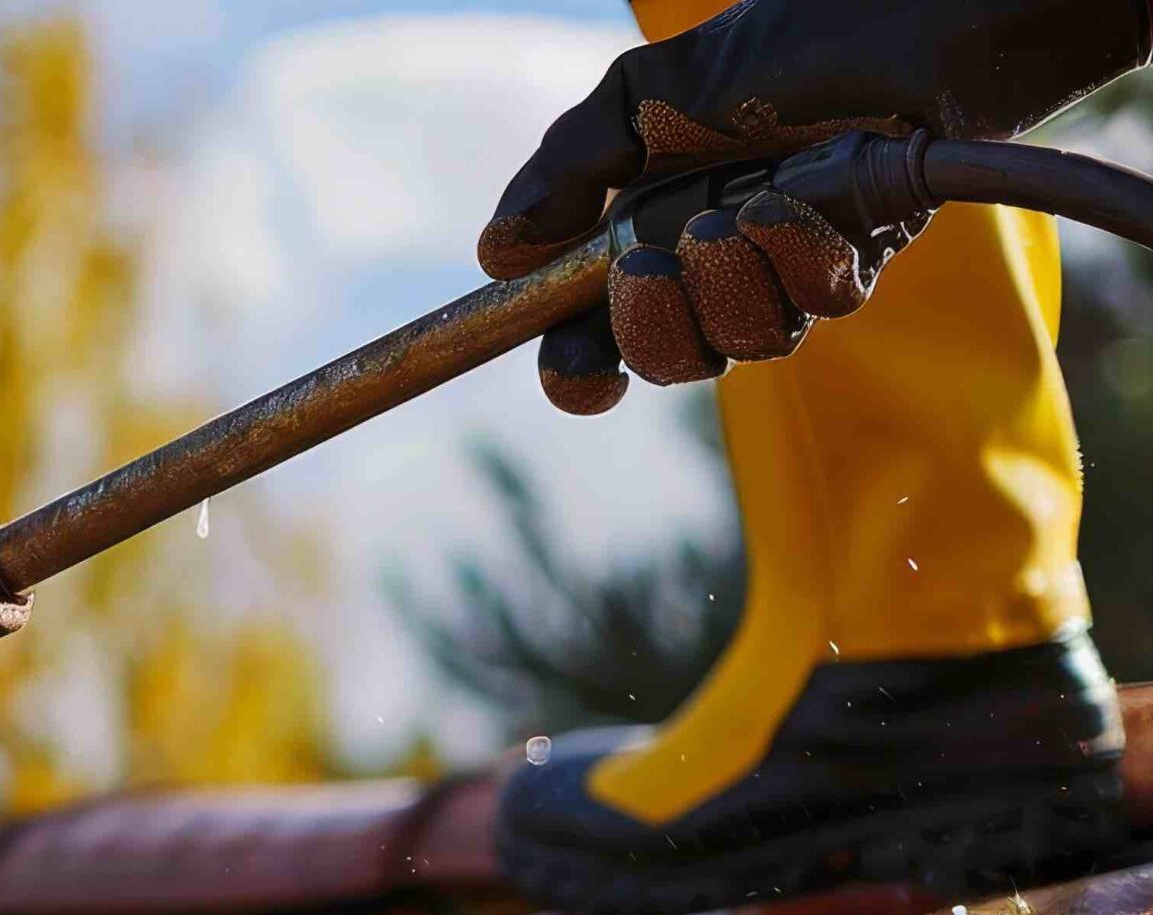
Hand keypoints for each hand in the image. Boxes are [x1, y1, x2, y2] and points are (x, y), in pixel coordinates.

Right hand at [482, 0, 1152, 413]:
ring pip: (744, 342)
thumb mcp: (653, 89)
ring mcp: (790, 267)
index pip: (598, 328)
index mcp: (650, 222)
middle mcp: (717, 258)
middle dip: (653, 330)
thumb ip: (573, 165)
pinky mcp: (861, 261)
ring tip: (741, 209)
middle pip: (668, 358)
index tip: (577, 370)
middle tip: (651, 267)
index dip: (580, 367)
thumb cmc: (798, 39)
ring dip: (731, 284)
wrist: (924, 15)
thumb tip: (499, 250)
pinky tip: (798, 197)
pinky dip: (799, 255)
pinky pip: (816, 305)